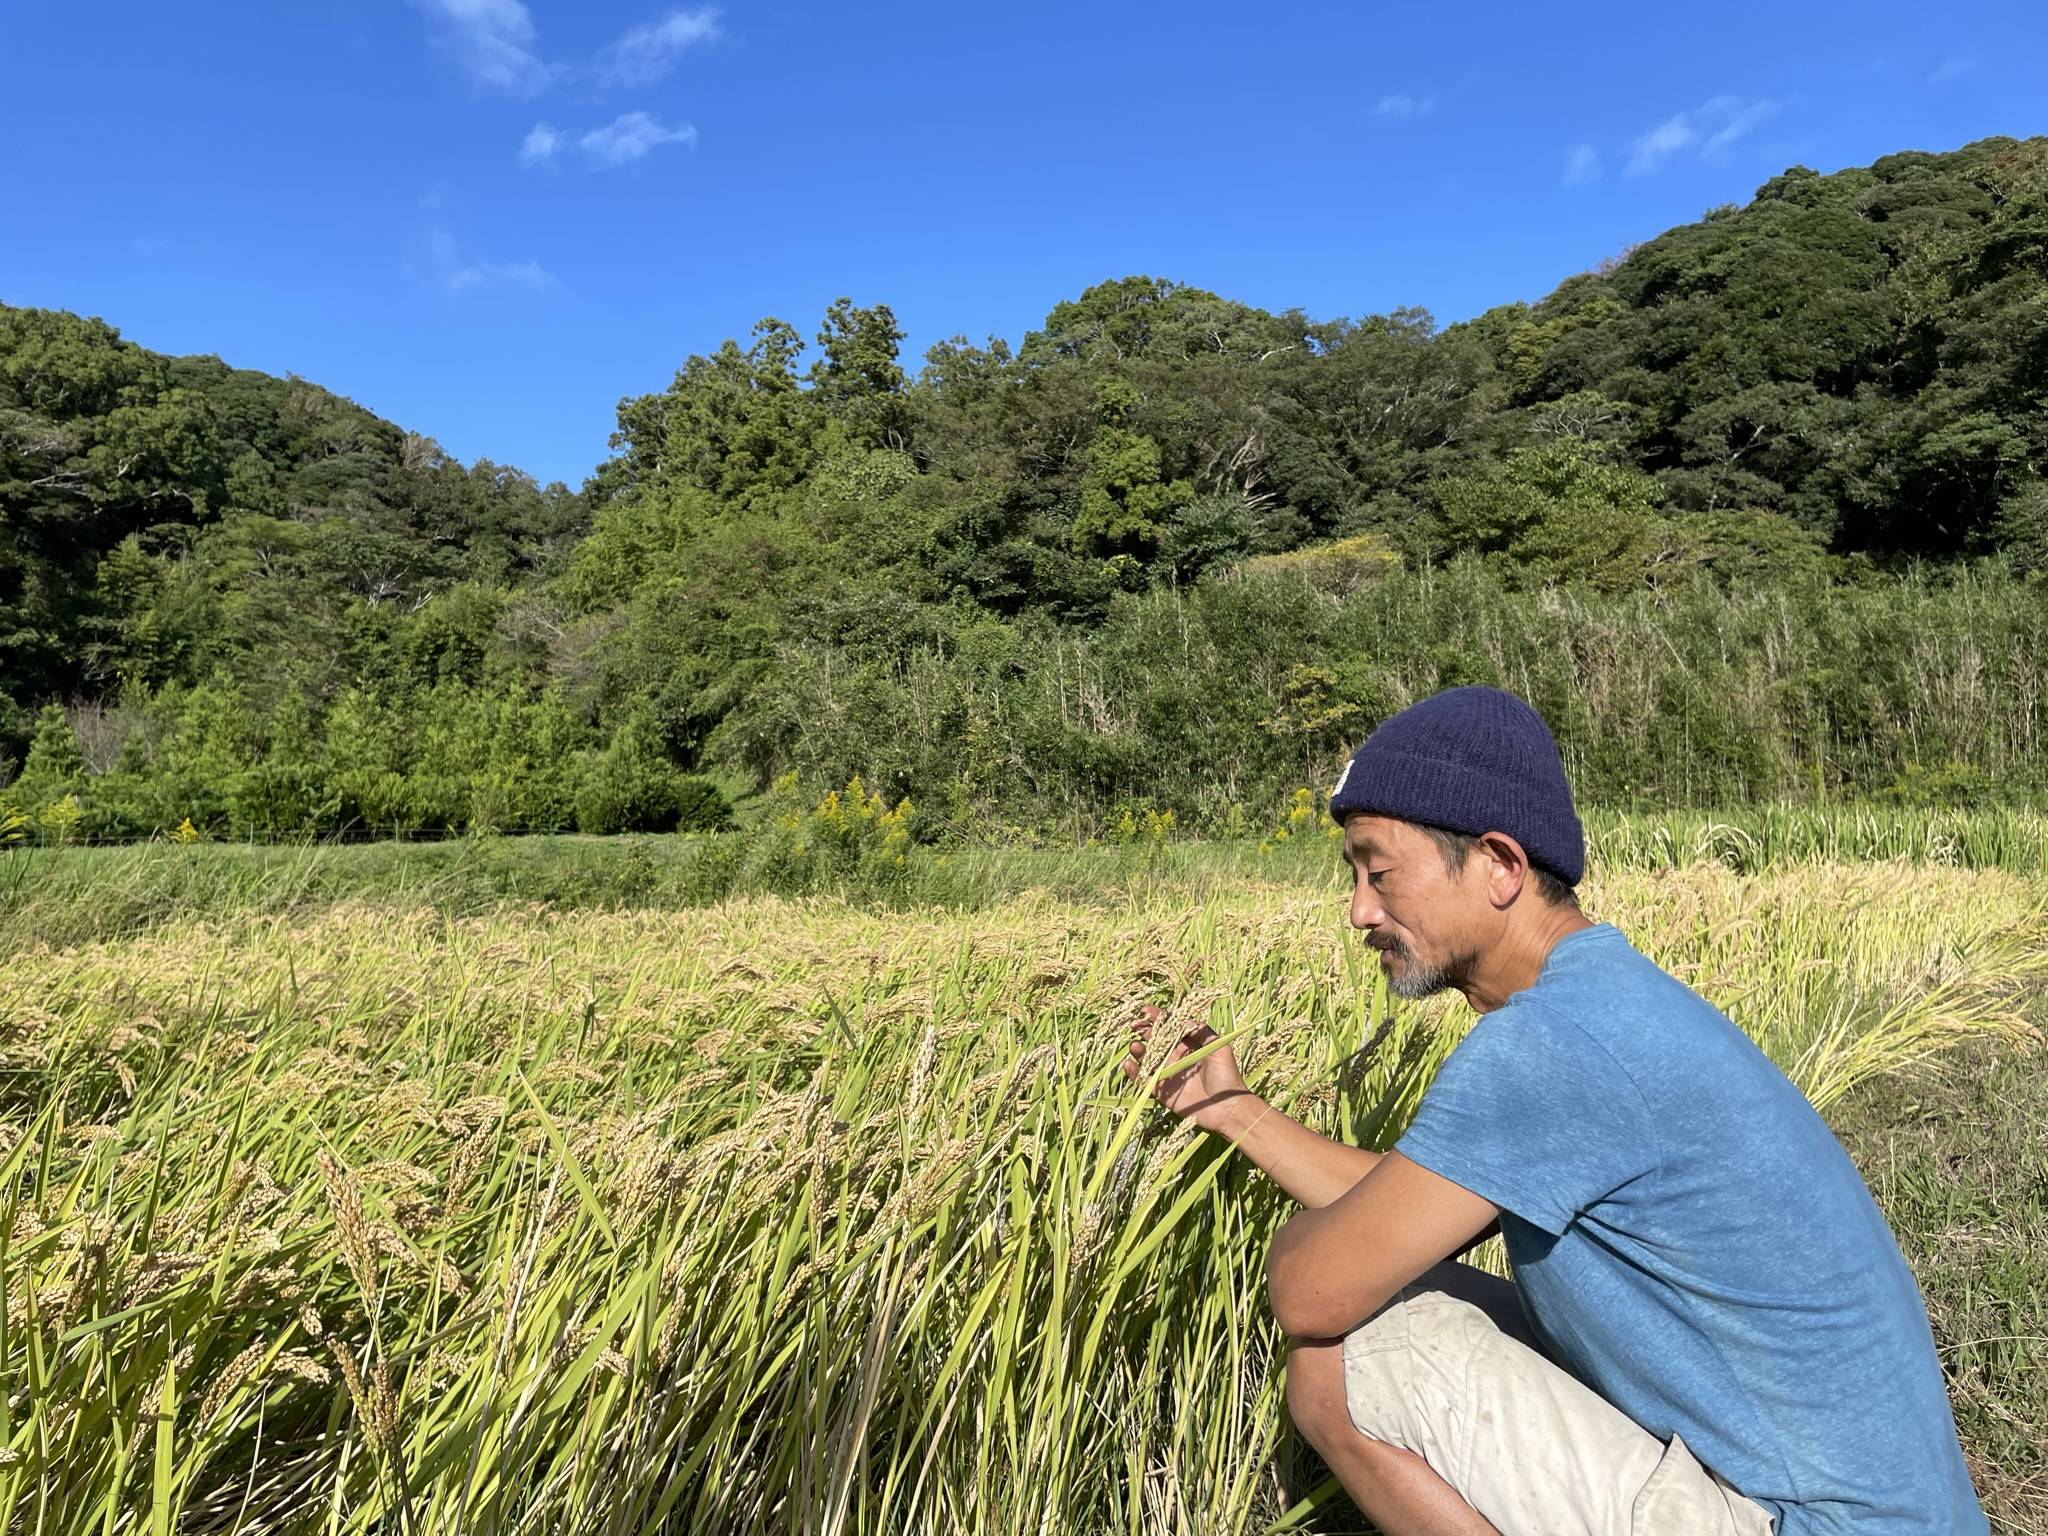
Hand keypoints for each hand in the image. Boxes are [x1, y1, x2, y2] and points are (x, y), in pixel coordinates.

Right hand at [1123, 1004, 1254, 1135]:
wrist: (1228, 1108)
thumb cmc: (1227, 1076)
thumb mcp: (1219, 1048)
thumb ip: (1202, 1032)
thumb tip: (1183, 1020)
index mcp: (1189, 1045)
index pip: (1170, 1027)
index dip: (1157, 1018)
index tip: (1145, 1011)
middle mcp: (1176, 1057)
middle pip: (1155, 1040)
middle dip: (1144, 1031)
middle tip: (1134, 1026)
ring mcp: (1169, 1074)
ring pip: (1147, 1059)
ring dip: (1138, 1050)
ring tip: (1135, 1046)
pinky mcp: (1163, 1092)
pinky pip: (1144, 1080)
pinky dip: (1134, 1073)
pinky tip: (1129, 1065)